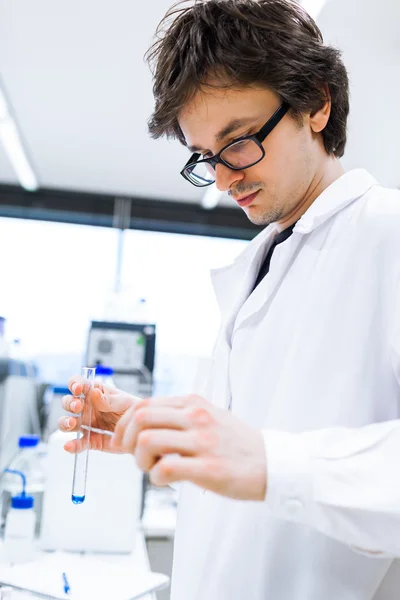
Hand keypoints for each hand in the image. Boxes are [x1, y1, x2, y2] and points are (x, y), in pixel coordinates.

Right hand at [59, 375, 139, 453]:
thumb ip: (108, 400)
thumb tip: (94, 392)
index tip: (77, 389)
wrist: (140, 428)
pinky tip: (69, 445)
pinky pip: (78, 443)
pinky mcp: (90, 440)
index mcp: (93, 392)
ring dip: (65, 422)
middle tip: (78, 407)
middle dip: (70, 404)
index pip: (77, 384)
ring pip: (68, 423)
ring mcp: (86, 424)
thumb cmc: (131, 408)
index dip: (74, 384)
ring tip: (72, 424)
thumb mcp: (123, 401)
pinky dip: (72, 445)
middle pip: (69, 403)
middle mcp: (86, 407)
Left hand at [111, 394, 266, 500]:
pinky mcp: (209, 467)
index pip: (144, 404)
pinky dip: (156, 478)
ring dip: (140, 460)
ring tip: (153, 469)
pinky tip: (166, 480)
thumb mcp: (209, 416)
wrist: (271, 463)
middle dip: (128, 440)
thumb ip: (179, 415)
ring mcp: (203, 441)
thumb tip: (144, 425)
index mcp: (194, 402)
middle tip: (137, 456)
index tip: (123, 440)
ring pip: (148, 440)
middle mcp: (196, 416)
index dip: (125, 424)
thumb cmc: (236, 443)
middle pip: (141, 418)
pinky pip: (165, 468)